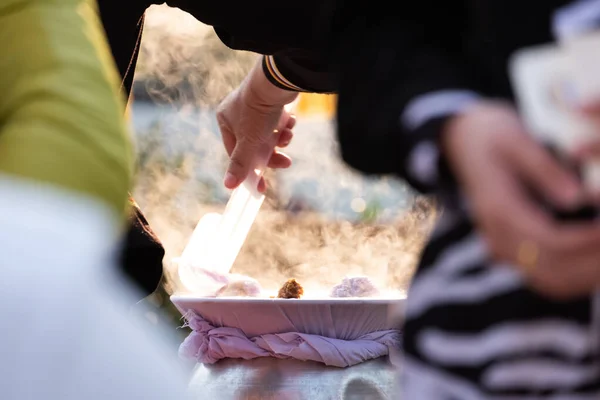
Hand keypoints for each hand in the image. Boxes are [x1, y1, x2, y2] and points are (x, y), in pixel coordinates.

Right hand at [217, 60, 297, 191]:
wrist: (279, 82)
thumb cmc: (258, 112)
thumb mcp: (248, 143)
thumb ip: (240, 164)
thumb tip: (228, 186)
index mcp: (225, 119)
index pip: (235, 152)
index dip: (249, 169)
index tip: (261, 185)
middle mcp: (237, 111)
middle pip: (254, 144)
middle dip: (271, 154)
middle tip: (286, 162)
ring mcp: (255, 106)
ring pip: (268, 134)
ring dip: (280, 139)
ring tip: (287, 135)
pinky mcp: (272, 101)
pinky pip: (278, 122)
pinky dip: (285, 126)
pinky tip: (291, 122)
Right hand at [442, 100, 599, 298]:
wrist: (461, 142)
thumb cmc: (491, 136)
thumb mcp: (516, 139)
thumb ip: (544, 169)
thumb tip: (576, 197)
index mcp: (499, 208)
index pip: (551, 241)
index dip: (589, 240)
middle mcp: (497, 235)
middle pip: (552, 269)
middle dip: (593, 263)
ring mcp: (501, 246)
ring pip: (549, 280)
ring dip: (587, 275)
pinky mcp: (510, 249)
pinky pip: (545, 275)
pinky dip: (575, 274)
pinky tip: (596, 258)